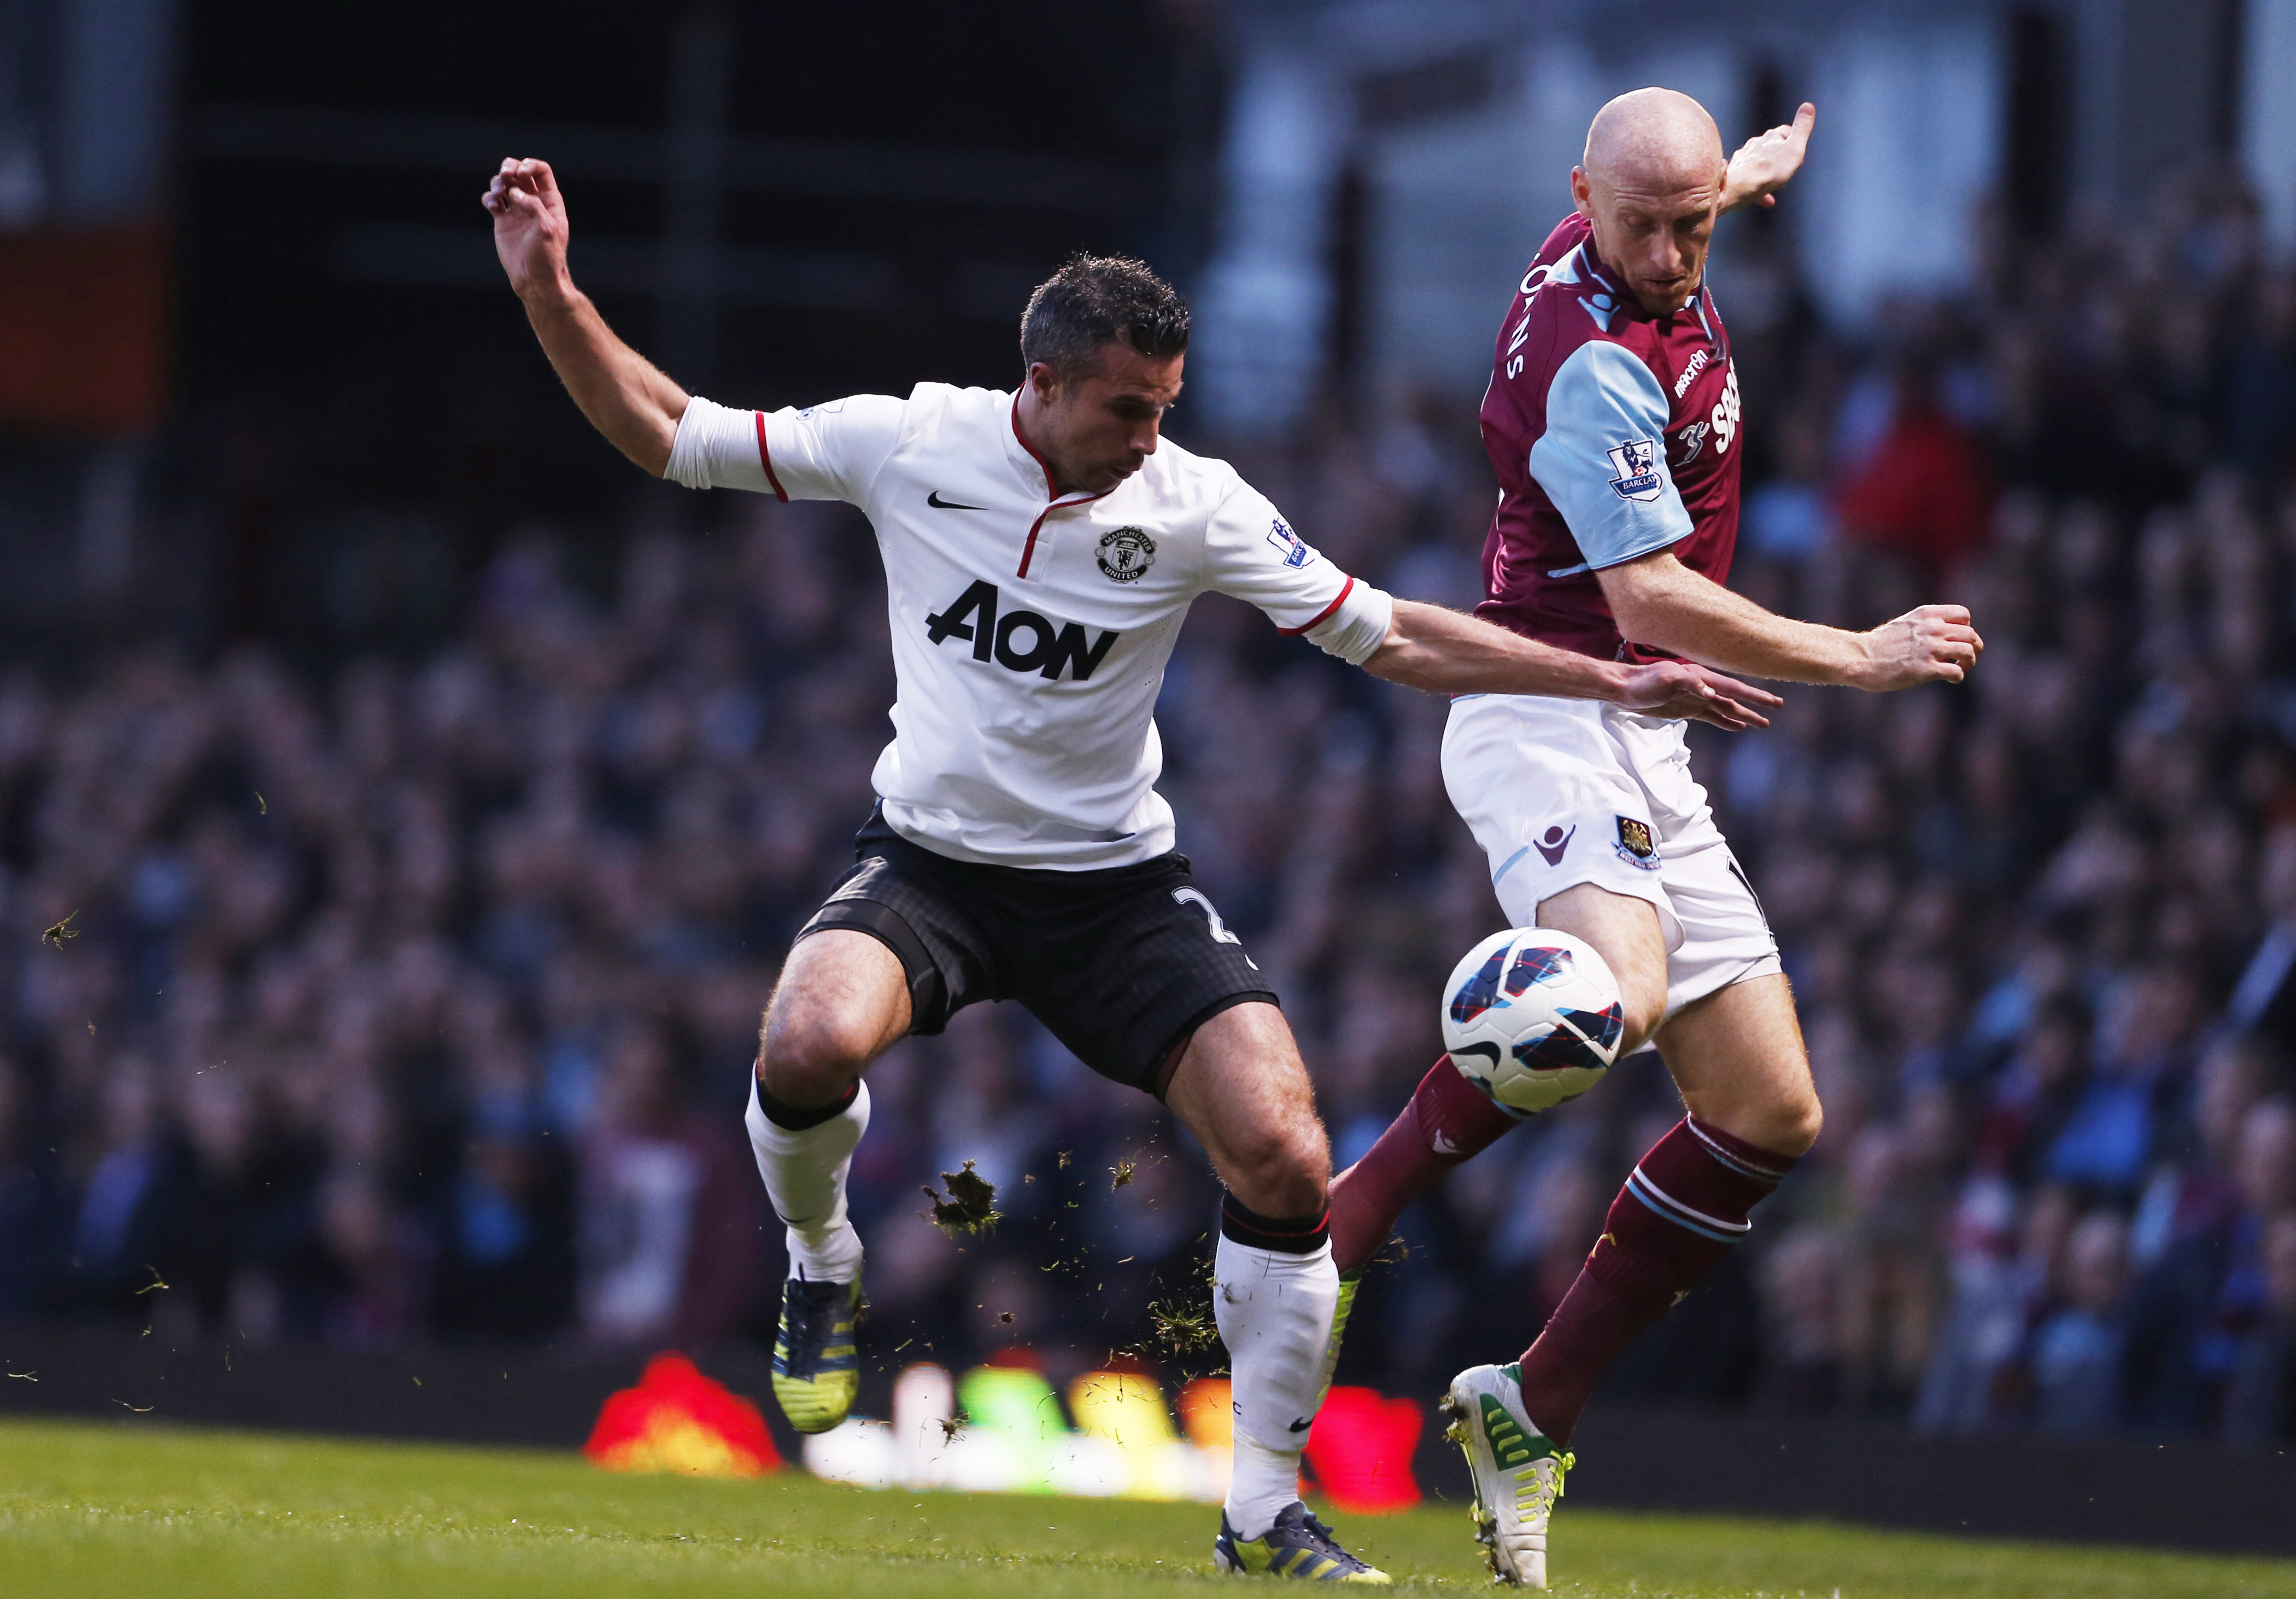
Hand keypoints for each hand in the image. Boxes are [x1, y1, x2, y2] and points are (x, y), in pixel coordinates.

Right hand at [483, 157, 570, 302]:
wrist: (534, 278)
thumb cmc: (546, 256)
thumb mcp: (546, 229)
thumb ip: (532, 205)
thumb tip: (514, 192)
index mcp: (549, 200)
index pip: (541, 171)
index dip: (530, 165)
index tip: (521, 174)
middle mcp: (533, 201)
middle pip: (519, 172)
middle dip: (510, 168)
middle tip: (505, 176)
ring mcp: (517, 210)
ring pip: (504, 184)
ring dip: (497, 182)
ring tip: (497, 194)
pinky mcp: (502, 221)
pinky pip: (492, 200)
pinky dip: (489, 198)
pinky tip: (492, 206)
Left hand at [1614, 661, 1781, 730]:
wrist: (1623, 689)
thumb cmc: (1643, 682)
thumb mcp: (1665, 679)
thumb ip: (1690, 683)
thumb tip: (1712, 693)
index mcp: (1701, 677)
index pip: (1733, 687)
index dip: (1754, 695)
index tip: (1774, 702)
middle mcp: (1702, 686)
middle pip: (1735, 697)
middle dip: (1756, 703)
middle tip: (1778, 708)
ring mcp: (1695, 698)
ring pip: (1726, 708)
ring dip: (1744, 715)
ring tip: (1763, 723)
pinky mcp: (1686, 709)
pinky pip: (1711, 716)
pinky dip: (1725, 722)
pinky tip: (1737, 727)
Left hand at [1719, 103, 1815, 212]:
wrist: (1738, 188)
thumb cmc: (1769, 171)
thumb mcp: (1794, 148)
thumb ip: (1802, 128)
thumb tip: (1808, 106)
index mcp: (1770, 137)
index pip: (1786, 132)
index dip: (1794, 141)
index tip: (1798, 152)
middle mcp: (1755, 144)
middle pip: (1773, 148)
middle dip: (1781, 158)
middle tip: (1787, 172)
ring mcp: (1744, 158)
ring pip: (1761, 164)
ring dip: (1770, 173)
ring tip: (1776, 184)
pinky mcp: (1735, 173)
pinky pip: (1750, 179)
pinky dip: (1759, 188)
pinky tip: (1766, 199)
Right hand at [1855, 604, 1983, 689]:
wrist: (1860, 658)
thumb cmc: (1879, 645)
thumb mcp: (1904, 624)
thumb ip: (1925, 625)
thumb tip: (1942, 635)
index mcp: (1927, 615)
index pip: (1964, 615)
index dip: (1966, 628)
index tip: (1957, 639)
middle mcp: (1932, 629)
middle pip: (1971, 635)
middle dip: (1973, 648)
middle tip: (1967, 658)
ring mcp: (1930, 649)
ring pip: (1968, 652)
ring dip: (1970, 662)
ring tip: (1962, 668)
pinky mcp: (1927, 669)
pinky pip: (1957, 672)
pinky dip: (1958, 676)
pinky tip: (1952, 679)